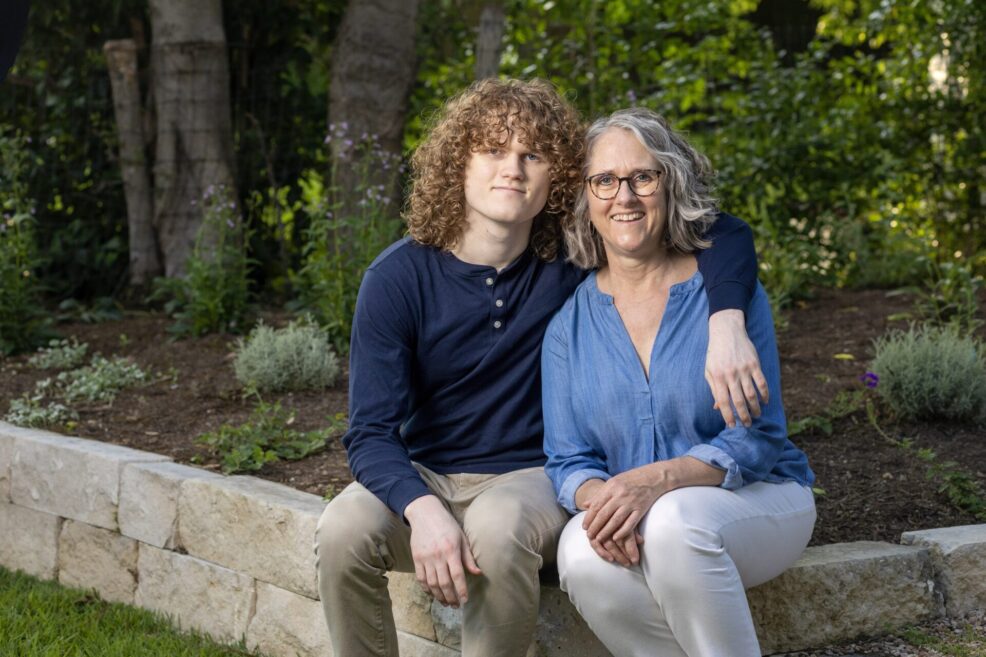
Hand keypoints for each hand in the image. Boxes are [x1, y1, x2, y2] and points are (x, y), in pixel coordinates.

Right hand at [404, 495, 481, 606]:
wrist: (424, 513)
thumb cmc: (447, 524)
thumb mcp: (461, 537)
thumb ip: (468, 557)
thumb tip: (478, 573)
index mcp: (451, 550)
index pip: (457, 575)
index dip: (461, 590)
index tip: (465, 600)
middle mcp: (438, 555)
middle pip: (444, 583)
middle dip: (450, 597)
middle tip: (455, 605)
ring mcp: (425, 558)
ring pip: (432, 583)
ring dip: (439, 596)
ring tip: (445, 603)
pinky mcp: (416, 558)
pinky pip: (421, 578)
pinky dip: (426, 589)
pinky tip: (432, 594)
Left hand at [581, 468, 665, 565]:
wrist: (653, 477)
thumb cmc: (630, 480)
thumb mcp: (613, 482)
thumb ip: (599, 494)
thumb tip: (584, 505)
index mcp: (612, 486)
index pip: (597, 505)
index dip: (589, 517)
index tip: (584, 527)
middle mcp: (620, 495)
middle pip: (604, 514)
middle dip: (595, 526)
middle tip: (589, 535)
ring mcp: (631, 502)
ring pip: (616, 520)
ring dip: (606, 531)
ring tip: (599, 539)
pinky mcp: (641, 509)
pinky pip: (630, 523)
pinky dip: (622, 532)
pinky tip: (615, 538)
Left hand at [706, 309, 768, 427]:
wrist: (727, 331)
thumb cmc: (715, 354)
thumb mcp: (709, 370)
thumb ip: (714, 389)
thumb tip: (718, 407)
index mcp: (717, 377)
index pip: (723, 401)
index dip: (728, 415)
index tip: (732, 425)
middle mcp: (730, 375)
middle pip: (738, 400)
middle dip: (743, 415)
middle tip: (747, 425)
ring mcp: (743, 369)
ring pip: (751, 394)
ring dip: (755, 407)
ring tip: (756, 415)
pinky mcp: (754, 364)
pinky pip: (761, 382)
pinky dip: (765, 393)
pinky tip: (765, 401)